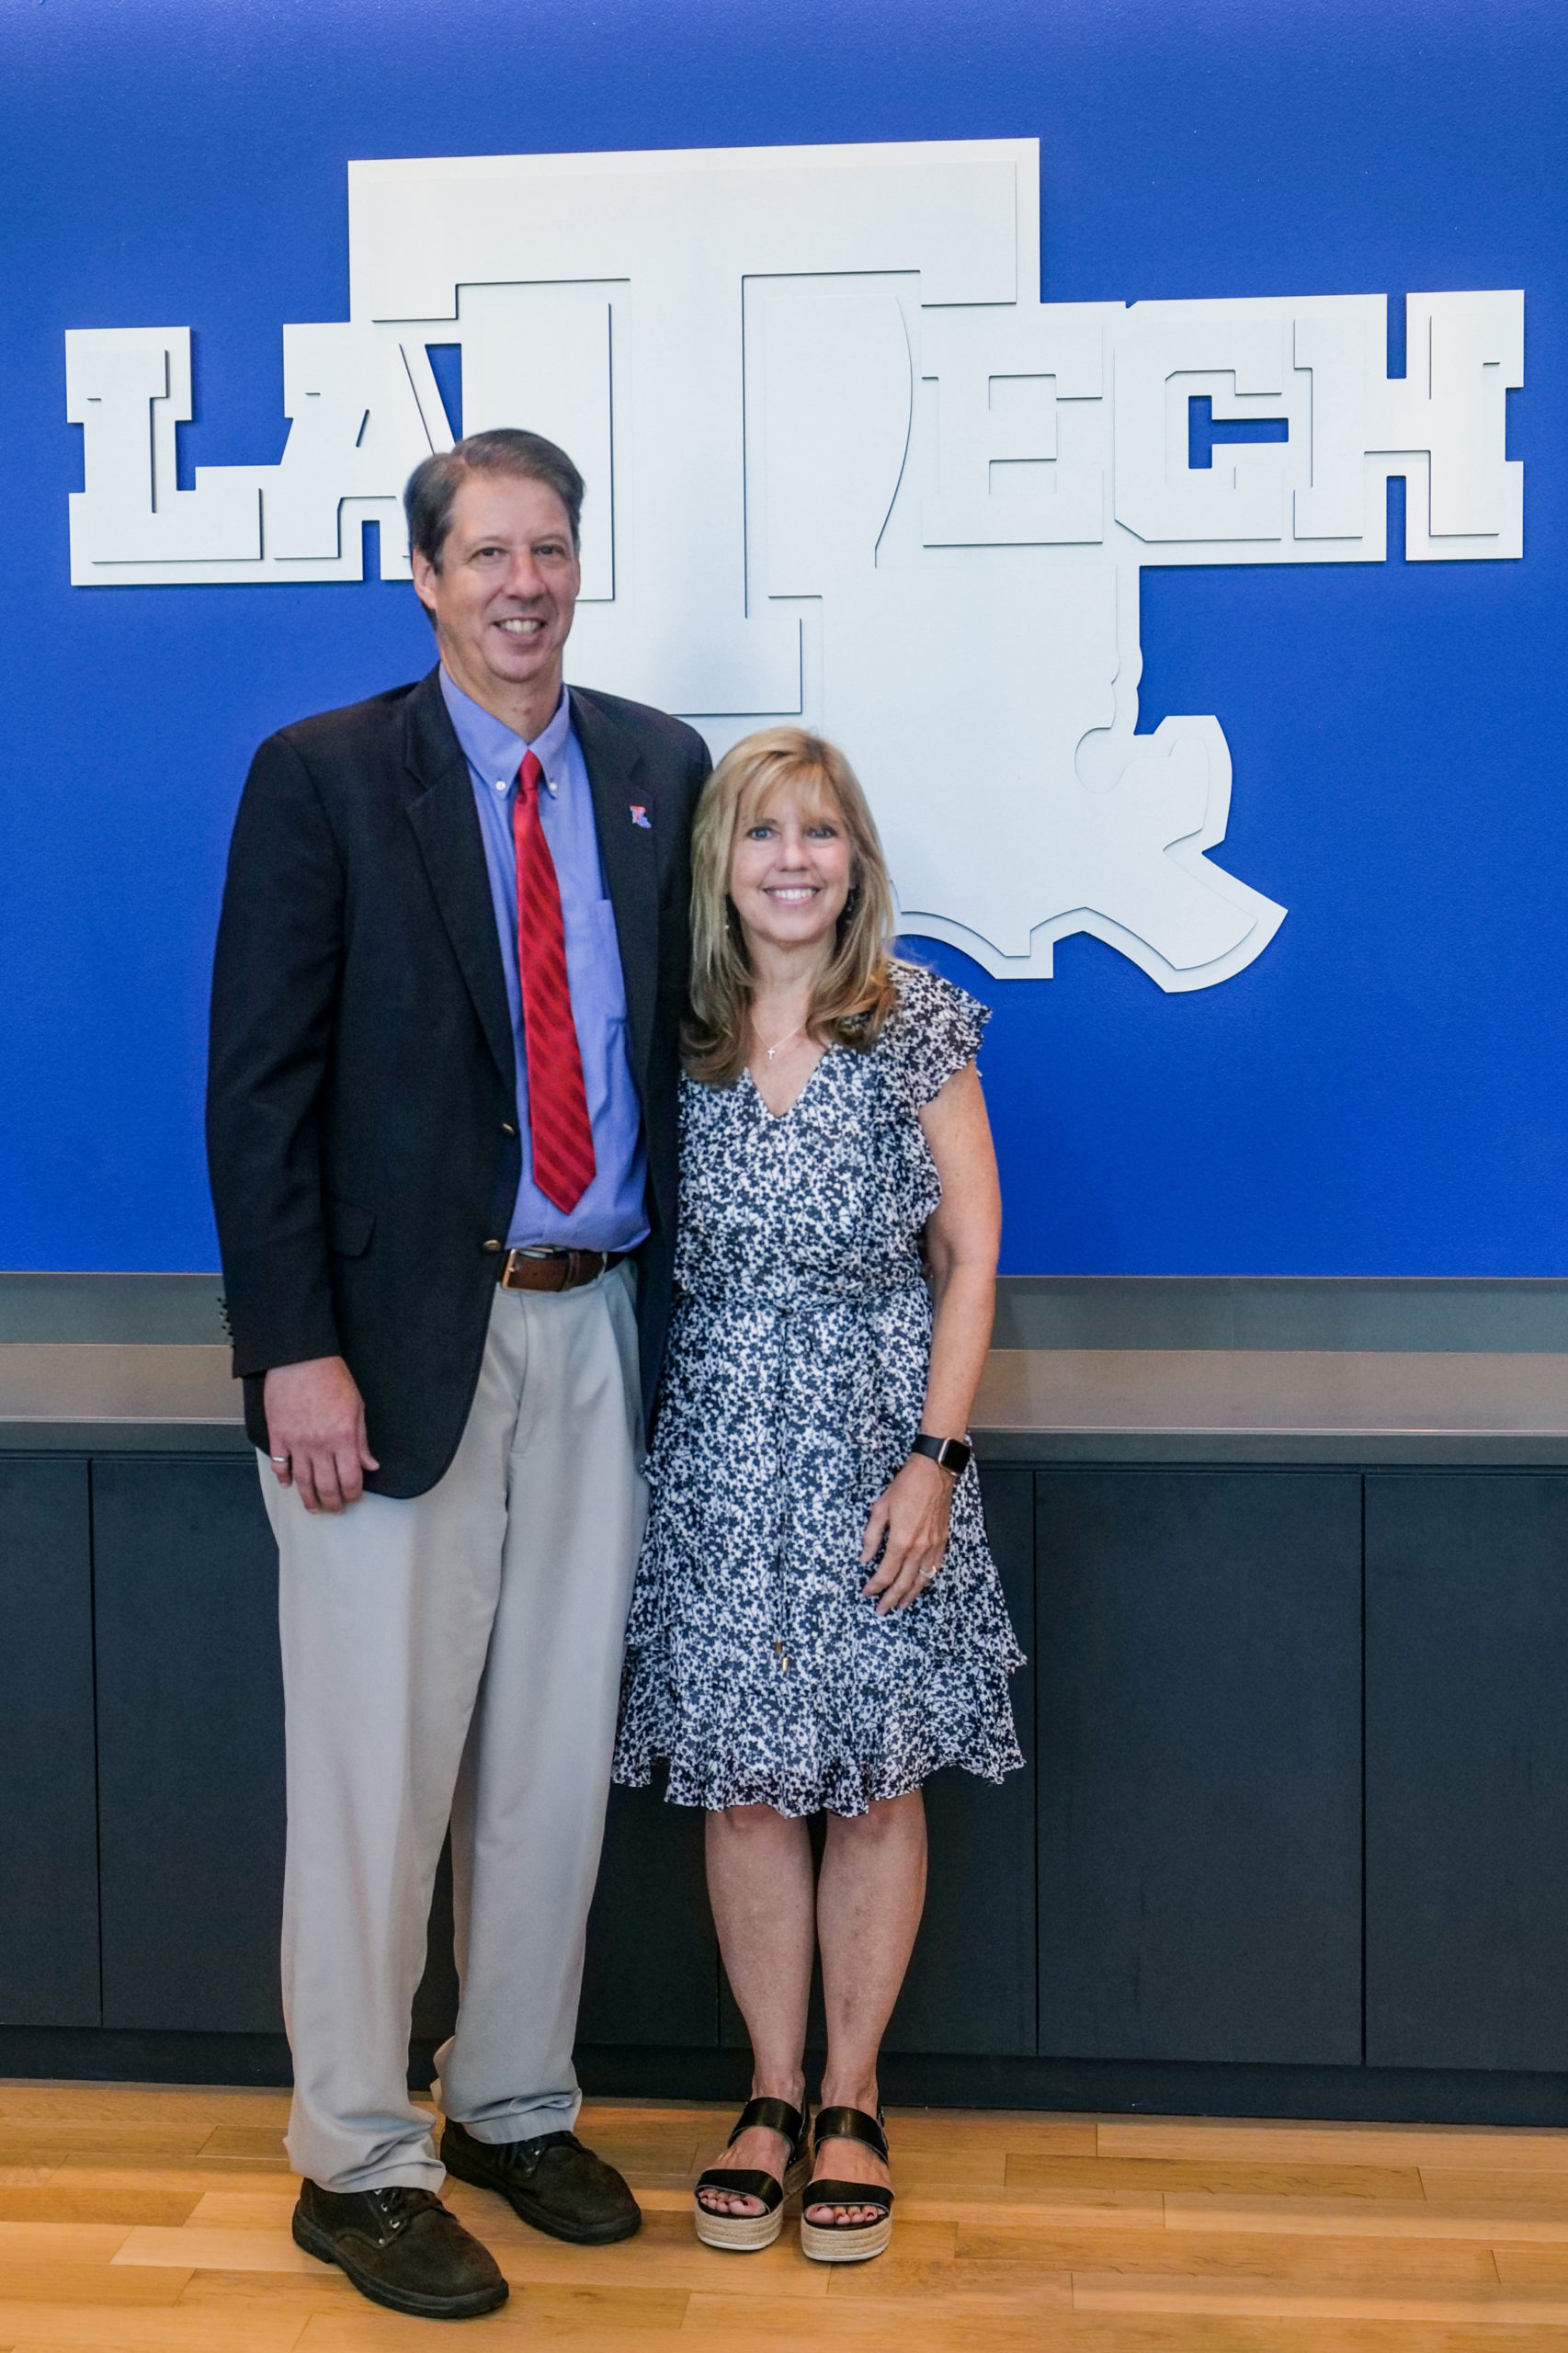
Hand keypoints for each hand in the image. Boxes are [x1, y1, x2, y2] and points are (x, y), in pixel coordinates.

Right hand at [262, 1356, 378, 1513]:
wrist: (299, 1359)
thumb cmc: (330, 1377)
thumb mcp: (357, 1407)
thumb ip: (362, 1440)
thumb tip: (370, 1464)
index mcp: (343, 1438)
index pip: (350, 1479)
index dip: (353, 1494)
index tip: (353, 1498)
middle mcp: (320, 1445)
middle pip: (326, 1486)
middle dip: (332, 1503)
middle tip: (334, 1509)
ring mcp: (296, 1443)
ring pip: (302, 1481)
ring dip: (309, 1498)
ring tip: (314, 1507)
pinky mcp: (278, 1436)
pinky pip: (279, 1465)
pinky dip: (284, 1478)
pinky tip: (288, 1485)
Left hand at [860, 1453, 952, 1613]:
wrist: (933, 1473)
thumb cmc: (905, 1487)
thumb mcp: (880, 1509)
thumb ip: (871, 1537)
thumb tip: (865, 1558)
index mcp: (901, 1541)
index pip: (885, 1573)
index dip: (874, 1586)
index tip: (866, 1593)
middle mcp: (919, 1548)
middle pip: (904, 1582)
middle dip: (891, 1599)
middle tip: (882, 1610)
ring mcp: (933, 1546)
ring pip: (922, 1579)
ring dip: (910, 1595)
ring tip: (901, 1605)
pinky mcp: (943, 1541)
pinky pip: (935, 1568)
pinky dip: (927, 1580)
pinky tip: (921, 1584)